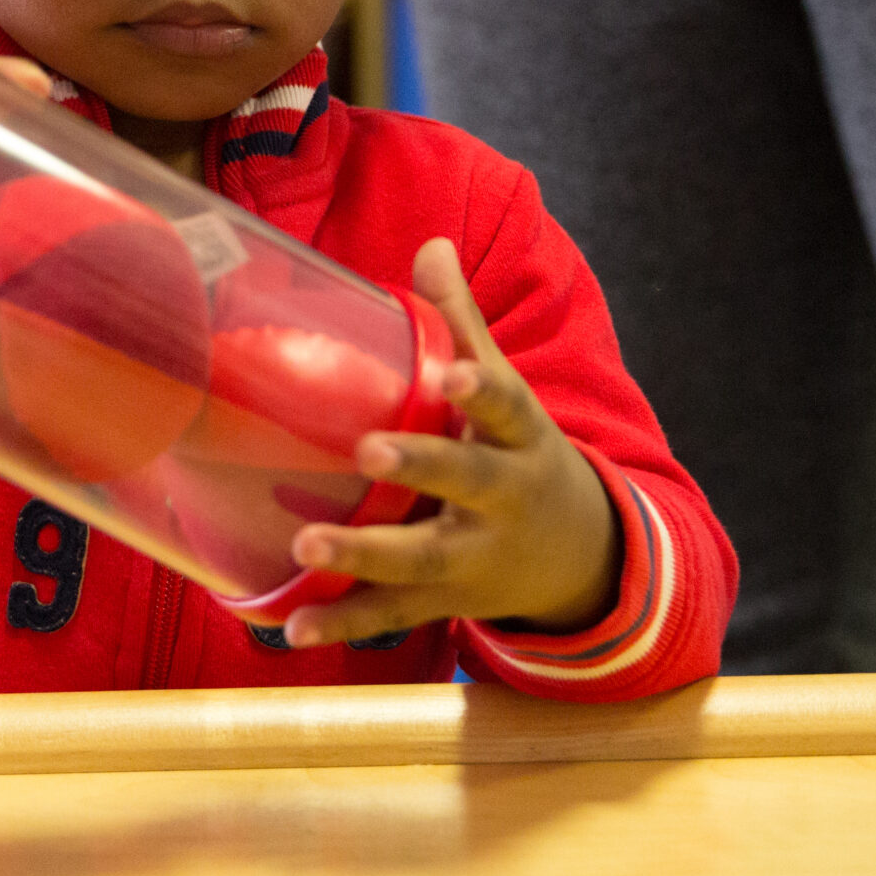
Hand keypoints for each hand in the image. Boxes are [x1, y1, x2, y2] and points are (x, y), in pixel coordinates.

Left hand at [281, 237, 620, 646]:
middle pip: (465, 481)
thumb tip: (430, 244)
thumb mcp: (508, 393)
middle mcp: (502, 499)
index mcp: (517, 439)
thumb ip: (462, 324)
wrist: (583, 555)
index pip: (506, 407)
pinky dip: (342, 625)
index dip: (484, 390)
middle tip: (368, 450)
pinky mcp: (447, 602)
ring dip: (362, 555)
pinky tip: (292, 631)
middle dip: (420, 466)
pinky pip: (392, 616)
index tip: (456, 374)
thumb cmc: (519, 452)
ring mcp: (476, 557)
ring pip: (421, 559)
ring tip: (305, 547)